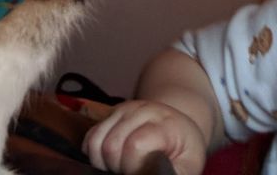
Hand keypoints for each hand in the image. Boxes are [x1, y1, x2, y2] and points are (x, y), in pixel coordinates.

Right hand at [83, 99, 207, 174]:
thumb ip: (170, 173)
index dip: (134, 166)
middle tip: (134, 169)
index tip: (145, 171)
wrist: (179, 128)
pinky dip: (96, 154)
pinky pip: (90, 138)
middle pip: (111, 145)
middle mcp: (144, 109)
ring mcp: (126, 109)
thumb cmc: (183, 151)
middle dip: (118, 167)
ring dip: (105, 162)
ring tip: (125, 165)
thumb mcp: (187, 165)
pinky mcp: (111, 113)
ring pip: (96, 142)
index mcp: (167, 123)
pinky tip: (114, 158)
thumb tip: (150, 174)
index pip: (135, 145)